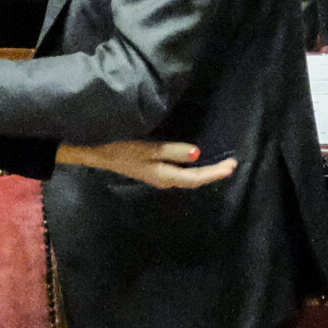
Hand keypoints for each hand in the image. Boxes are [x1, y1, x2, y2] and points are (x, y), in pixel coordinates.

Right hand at [58, 140, 239, 189]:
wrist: (94, 152)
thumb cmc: (120, 147)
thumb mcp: (147, 148)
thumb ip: (173, 151)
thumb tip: (198, 154)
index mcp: (164, 176)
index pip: (196, 177)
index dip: (215, 173)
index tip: (232, 166)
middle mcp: (163, 180)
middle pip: (194, 180)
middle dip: (213, 173)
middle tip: (231, 164)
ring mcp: (157, 176)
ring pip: (187, 177)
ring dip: (204, 172)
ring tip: (219, 163)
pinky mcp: (153, 170)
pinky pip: (179, 172)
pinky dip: (192, 168)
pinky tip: (195, 161)